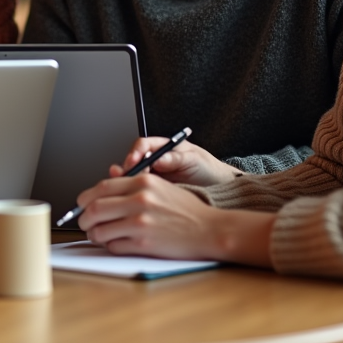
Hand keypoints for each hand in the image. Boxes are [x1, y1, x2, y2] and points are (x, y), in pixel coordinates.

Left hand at [76, 171, 220, 258]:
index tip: (82, 204)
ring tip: (98, 235)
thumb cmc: (186, 210)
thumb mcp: (160, 187)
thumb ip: (131, 187)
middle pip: (94, 208)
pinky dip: (110, 246)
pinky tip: (116, 243)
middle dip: (83, 218)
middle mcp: (140, 200)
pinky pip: (113, 246)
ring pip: (100, 229)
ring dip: (94, 235)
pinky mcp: (143, 244)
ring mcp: (140, 223)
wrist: (209, 230)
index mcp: (143, 182)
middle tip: (84, 222)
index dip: (86, 198)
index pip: (101, 187)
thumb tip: (100, 195)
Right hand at [113, 136, 240, 186]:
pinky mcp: (156, 190)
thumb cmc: (208, 169)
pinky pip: (140, 189)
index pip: (143, 145)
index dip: (135, 152)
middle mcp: (156, 160)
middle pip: (134, 160)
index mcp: (165, 148)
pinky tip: (130, 196)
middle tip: (124, 177)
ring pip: (134, 176)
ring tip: (122, 186)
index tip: (133, 161)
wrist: (219, 188)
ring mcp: (155, 175)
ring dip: (126, 180)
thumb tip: (159, 158)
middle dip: (126, 168)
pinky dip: (132, 192)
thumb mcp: (194, 160)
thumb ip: (176, 159)